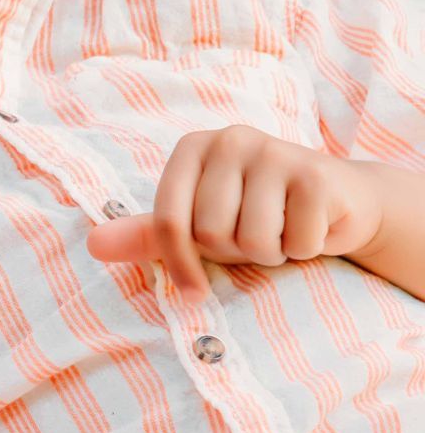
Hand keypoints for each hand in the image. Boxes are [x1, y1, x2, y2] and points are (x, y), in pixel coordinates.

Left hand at [86, 127, 380, 294]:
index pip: (167, 220)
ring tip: (283, 230)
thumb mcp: (199, 224)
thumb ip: (147, 235)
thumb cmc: (258, 214)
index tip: (194, 293)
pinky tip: (311, 226)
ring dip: (272, 252)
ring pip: (254, 240)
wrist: (340, 202)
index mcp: (193, 148)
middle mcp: (231, 138)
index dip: (180, 265)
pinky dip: (305, 249)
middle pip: (211, 234)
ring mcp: (275, 151)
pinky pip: (296, 242)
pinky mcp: (316, 174)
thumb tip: (93, 245)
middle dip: (236, 252)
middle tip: (257, 235)